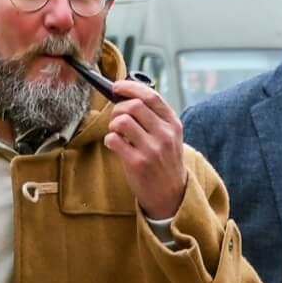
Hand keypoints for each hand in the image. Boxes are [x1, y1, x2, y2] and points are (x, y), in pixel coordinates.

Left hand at [105, 80, 186, 220]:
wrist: (171, 195)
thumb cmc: (165, 162)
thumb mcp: (170, 136)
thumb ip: (155, 117)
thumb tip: (127, 96)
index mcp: (173, 124)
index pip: (151, 96)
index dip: (130, 87)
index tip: (117, 87)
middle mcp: (164, 135)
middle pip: (134, 106)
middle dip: (118, 108)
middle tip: (115, 118)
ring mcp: (151, 149)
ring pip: (122, 121)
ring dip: (113, 124)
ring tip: (116, 132)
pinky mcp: (137, 163)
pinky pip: (114, 140)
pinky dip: (109, 139)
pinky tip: (114, 145)